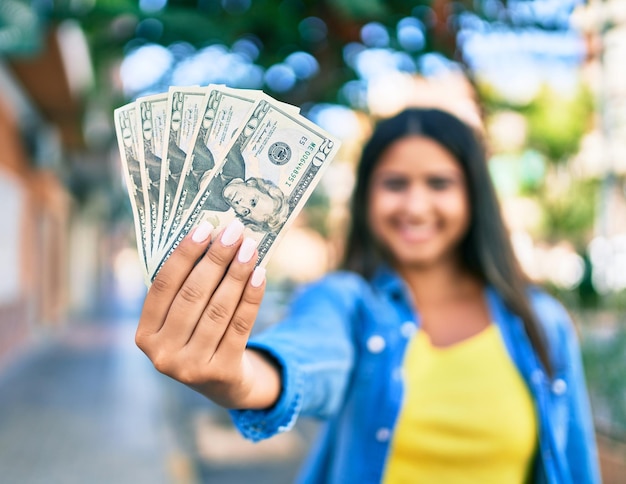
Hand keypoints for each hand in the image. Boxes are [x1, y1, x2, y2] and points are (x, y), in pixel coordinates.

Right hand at [135, 219, 279, 408]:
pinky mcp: (221, 372)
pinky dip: (251, 297)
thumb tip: (212, 237)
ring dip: (237, 273)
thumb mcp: (181, 320)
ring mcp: (191, 367)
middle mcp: (162, 354)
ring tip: (250, 247)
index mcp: (145, 335)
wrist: (224, 384)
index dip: (184, 254)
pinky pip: (240, 325)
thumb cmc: (199, 338)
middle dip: (216, 258)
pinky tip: (260, 274)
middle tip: (235, 231)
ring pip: (219, 308)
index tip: (205, 228)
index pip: (163, 285)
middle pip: (193, 294)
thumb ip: (186, 288)